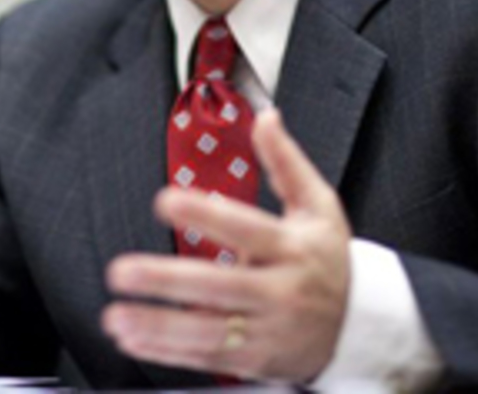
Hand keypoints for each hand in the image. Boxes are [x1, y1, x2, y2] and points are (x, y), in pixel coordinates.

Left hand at [102, 108, 350, 382]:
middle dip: (167, 280)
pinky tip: (135, 339)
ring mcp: (269, 330)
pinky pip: (210, 357)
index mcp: (292, 248)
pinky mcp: (258, 359)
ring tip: (117, 315)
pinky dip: (170, 351)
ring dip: (159, 326)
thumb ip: (286, 160)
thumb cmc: (329, 256)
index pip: (245, 229)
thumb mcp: (318, 203)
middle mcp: (280, 291)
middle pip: (220, 287)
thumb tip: (266, 117)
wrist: (360, 322)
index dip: (205, 215)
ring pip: (210, 332)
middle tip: (121, 271)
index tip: (165, 200)